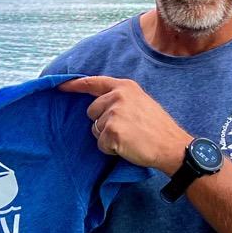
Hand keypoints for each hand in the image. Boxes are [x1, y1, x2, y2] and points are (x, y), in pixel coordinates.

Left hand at [58, 76, 189, 174]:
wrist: (171, 145)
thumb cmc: (157, 127)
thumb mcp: (140, 101)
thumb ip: (120, 98)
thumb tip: (99, 104)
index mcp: (124, 86)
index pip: (93, 82)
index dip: (75, 85)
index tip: (60, 86)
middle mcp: (117, 96)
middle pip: (91, 111)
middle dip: (102, 123)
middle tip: (126, 129)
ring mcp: (113, 113)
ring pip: (95, 129)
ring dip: (107, 137)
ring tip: (129, 138)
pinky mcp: (111, 131)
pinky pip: (101, 144)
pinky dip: (111, 149)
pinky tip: (127, 146)